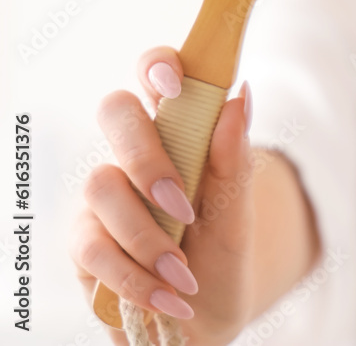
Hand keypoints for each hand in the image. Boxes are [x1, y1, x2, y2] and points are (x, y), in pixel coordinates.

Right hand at [70, 47, 255, 344]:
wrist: (205, 318)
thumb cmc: (220, 255)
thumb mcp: (237, 213)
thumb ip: (234, 160)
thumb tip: (241, 95)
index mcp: (179, 133)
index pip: (157, 75)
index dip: (158, 66)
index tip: (176, 85)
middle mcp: (134, 154)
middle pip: (115, 111)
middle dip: (146, 156)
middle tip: (181, 205)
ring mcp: (104, 196)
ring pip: (102, 184)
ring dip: (147, 236)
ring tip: (184, 274)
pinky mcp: (84, 241)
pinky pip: (93, 246)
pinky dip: (135, 276)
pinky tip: (167, 297)